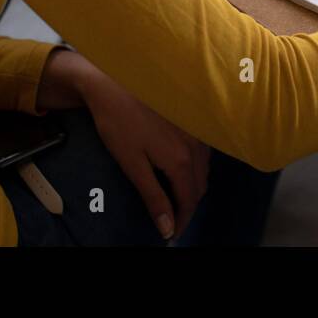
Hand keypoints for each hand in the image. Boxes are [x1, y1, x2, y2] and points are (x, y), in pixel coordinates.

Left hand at [75, 64, 210, 239]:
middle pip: (199, 186)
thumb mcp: (132, 164)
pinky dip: (195, 167)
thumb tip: (167, 228)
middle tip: (171, 219)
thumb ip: (153, 196)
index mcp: (180, 160)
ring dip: (193, 187)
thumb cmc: (119, 123)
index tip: (170, 234)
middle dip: (187, 206)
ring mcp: (195, 130)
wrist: (114, 83)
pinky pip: (202, 152)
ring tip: (174, 196)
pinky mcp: (191, 119)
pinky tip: (180, 167)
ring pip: (204, 169)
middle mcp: (194, 146)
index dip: (181, 221)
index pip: (188, 200)